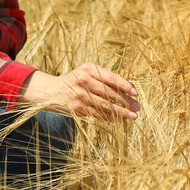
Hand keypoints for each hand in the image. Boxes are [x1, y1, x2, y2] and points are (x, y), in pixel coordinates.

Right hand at [19, 63, 140, 120]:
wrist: (51, 90)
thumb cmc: (75, 81)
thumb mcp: (87, 73)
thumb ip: (105, 78)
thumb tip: (129, 89)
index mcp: (89, 69)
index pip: (112, 78)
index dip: (125, 86)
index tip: (136, 93)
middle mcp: (84, 81)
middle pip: (110, 93)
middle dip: (126, 102)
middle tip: (138, 108)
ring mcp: (80, 95)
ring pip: (105, 106)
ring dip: (121, 112)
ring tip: (132, 116)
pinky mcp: (77, 108)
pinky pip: (97, 114)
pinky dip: (109, 117)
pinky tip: (118, 120)